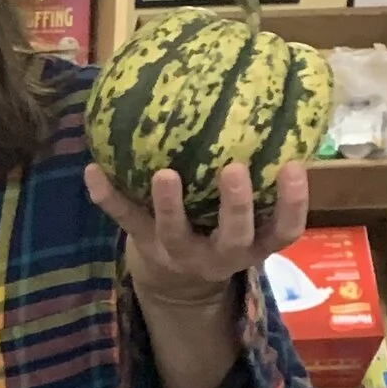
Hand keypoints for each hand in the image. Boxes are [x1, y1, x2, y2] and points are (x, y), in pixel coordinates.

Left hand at [86, 159, 309, 387]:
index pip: (284, 231)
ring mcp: (179, 252)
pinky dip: (107, 197)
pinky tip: (92, 170)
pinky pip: (125, 220)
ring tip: (165, 173)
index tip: (294, 166)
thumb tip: (282, 107)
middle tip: (235, 169)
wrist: (178, 281)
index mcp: (254, 244)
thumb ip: (263, 176)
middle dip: (236, 206)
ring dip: (170, 205)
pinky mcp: (144, 243)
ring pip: (175, 234)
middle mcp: (220, 255)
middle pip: (234, 237)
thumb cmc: (224, 227)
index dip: (292, 204)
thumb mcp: (251, 215)